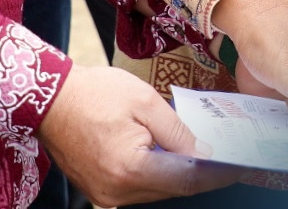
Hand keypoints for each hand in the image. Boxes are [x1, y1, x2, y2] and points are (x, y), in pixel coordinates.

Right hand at [36, 62, 238, 204]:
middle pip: (171, 189)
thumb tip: (204, 153)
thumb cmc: (95, 93)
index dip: (215, 175)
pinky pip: (136, 187)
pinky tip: (167, 156)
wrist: (49, 98)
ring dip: (176, 175)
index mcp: (130, 169)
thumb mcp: (145, 102)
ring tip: (199, 155)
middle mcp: (116, 191)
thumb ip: (178, 132)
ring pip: (154, 190)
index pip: (185, 181)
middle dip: (199, 175)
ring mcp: (104, 194)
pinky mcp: (97, 190)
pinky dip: (155, 173)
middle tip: (224, 159)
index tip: (238, 168)